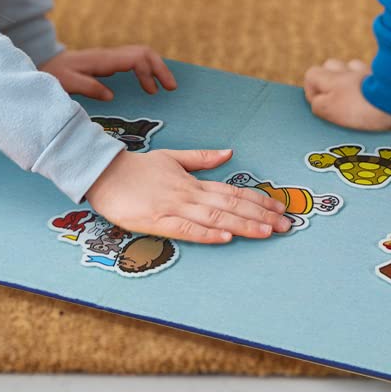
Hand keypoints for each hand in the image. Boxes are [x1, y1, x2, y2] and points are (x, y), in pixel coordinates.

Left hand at [40, 46, 176, 101]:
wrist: (44, 64)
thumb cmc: (53, 74)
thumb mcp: (66, 83)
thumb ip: (87, 87)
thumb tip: (110, 95)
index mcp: (103, 60)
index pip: (136, 58)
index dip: (148, 73)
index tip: (152, 92)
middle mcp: (110, 56)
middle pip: (144, 52)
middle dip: (161, 68)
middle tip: (172, 88)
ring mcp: (110, 58)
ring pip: (141, 55)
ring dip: (156, 68)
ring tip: (166, 87)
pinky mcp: (108, 63)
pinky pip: (134, 61)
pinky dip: (146, 69)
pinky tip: (149, 84)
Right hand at [85, 148, 291, 242]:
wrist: (104, 173)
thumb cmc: (137, 169)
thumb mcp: (172, 158)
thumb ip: (201, 158)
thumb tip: (229, 153)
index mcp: (192, 181)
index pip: (232, 192)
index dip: (258, 200)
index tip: (279, 208)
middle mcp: (188, 194)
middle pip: (230, 205)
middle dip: (260, 215)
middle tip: (286, 225)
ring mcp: (173, 208)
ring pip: (214, 218)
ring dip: (243, 225)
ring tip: (267, 231)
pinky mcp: (157, 222)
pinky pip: (186, 229)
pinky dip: (207, 234)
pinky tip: (226, 238)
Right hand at [302, 59, 390, 130]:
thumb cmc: (363, 107)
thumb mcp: (329, 109)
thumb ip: (318, 104)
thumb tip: (317, 102)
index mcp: (332, 77)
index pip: (311, 75)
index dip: (313, 92)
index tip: (321, 107)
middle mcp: (348, 70)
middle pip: (332, 67)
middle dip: (332, 82)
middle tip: (339, 103)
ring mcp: (368, 72)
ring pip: (353, 70)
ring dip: (353, 82)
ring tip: (359, 101)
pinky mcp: (386, 79)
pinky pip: (372, 78)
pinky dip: (372, 87)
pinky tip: (376, 101)